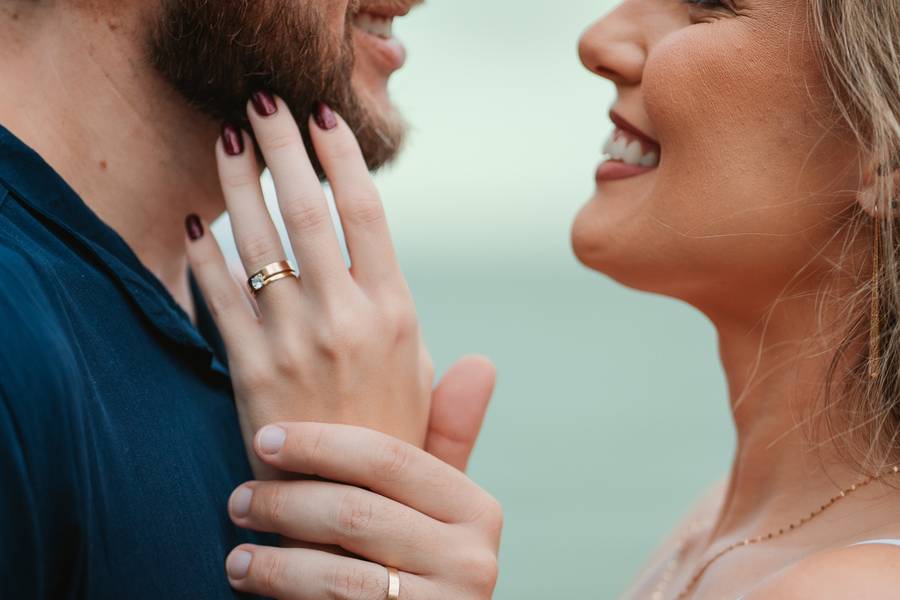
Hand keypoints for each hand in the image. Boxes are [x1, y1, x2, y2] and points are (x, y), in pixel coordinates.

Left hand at [185, 95, 474, 474]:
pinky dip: (203, 258)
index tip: (324, 120)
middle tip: (261, 101)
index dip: (343, 159)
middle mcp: (344, 318)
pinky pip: (216, 300)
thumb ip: (454, 378)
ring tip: (223, 142)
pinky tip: (195, 225)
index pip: (367, 214)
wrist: (338, 516)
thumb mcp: (431, 410)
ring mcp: (291, 341)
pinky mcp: (246, 370)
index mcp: (395, 314)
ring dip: (236, 185)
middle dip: (281, 148)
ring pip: (257, 244)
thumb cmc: (387, 451)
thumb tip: (484, 361)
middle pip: (307, 211)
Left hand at [224, 422, 502, 598]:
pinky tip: (247, 575)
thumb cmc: (412, 559)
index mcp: (477, 510)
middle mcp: (473, 559)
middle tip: (238, 499)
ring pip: (338, 569)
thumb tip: (479, 359)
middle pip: (357, 512)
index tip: (265, 437)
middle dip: (286, 501)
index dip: (321, 443)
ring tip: (235, 544)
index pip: (390, 459)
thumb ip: (446, 438)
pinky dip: (279, 587)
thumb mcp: (432, 505)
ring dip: (273, 553)